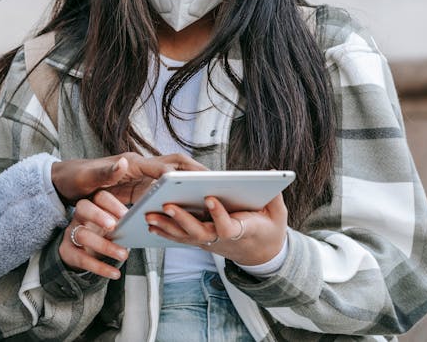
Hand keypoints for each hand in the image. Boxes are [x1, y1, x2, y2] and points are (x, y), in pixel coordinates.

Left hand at [51, 152, 206, 205]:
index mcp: (132, 163)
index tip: (202, 179)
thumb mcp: (87, 178)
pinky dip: (178, 197)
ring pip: (173, 178)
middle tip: (219, 183)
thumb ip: (105, 172)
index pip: (163, 164)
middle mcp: (140, 167)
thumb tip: (123, 163)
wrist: (65, 182)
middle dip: (196, 172)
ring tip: (212, 198)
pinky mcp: (140, 189)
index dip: (183, 172)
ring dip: (190, 185)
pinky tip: (188, 212)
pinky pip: (164, 191)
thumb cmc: (76, 177)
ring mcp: (141, 177)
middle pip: (175, 166)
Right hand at [59, 191, 128, 279]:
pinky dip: (100, 267)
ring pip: (83, 235)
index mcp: (93, 205)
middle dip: (98, 215)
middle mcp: (80, 216)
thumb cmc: (101, 235)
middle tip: (114, 227)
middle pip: (83, 207)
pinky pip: (82, 259)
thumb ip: (123, 223)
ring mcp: (72, 233)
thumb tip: (141, 224)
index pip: (99, 197)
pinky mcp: (68, 252)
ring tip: (123, 255)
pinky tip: (115, 273)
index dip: (112, 204)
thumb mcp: (110, 226)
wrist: (79, 253)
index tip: (126, 215)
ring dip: (105, 246)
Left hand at [144, 194, 287, 265]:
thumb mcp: (277, 214)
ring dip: (166, 226)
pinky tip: (150, 223)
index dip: (219, 215)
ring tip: (149, 214)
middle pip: (199, 233)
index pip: (228, 227)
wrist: (260, 253)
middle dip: (182, 219)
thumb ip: (274, 197)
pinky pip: (180, 237)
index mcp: (242, 231)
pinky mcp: (200, 241)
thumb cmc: (268, 229)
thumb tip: (272, 174)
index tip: (210, 198)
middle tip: (167, 205)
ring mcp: (209, 242)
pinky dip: (165, 231)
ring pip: (185, 236)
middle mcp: (221, 239)